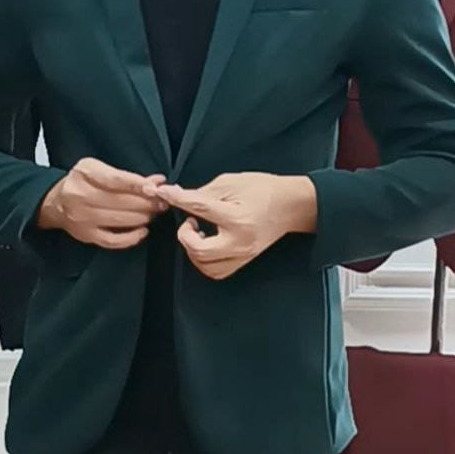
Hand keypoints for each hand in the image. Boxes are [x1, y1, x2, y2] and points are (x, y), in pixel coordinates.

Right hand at [37, 157, 168, 249]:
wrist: (56, 202)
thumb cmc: (82, 182)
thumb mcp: (99, 169)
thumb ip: (128, 176)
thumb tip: (158, 181)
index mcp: (85, 173)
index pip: (116, 180)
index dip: (138, 185)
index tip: (156, 188)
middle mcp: (80, 195)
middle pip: (121, 201)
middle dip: (146, 203)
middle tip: (162, 202)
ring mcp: (82, 218)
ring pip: (120, 220)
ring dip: (142, 217)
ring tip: (154, 213)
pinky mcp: (86, 235)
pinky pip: (113, 240)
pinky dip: (131, 238)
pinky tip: (142, 231)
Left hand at [154, 172, 316, 278]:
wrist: (290, 205)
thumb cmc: (262, 189)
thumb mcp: (232, 182)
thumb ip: (203, 192)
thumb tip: (177, 196)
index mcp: (237, 217)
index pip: (198, 209)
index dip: (177, 199)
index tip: (164, 192)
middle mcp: (239, 241)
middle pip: (198, 250)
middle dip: (184, 236)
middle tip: (189, 221)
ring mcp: (243, 255)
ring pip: (205, 265)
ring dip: (193, 249)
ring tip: (198, 233)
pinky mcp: (244, 261)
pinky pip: (216, 271)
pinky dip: (204, 260)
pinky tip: (206, 244)